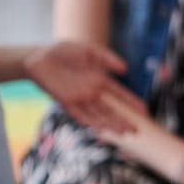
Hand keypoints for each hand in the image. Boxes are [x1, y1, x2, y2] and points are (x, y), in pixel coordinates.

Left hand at [25, 42, 145, 133]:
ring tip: (125, 133)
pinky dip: (90, 123)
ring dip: (111, 125)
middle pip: (112, 109)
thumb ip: (107, 58)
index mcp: (100, 80)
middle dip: (124, 120)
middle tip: (138, 130)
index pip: (120, 95)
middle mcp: (92, 92)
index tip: (144, 111)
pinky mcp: (66, 102)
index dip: (132, 103)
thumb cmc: (63, 51)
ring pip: (99, 115)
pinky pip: (80, 115)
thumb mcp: (89, 50)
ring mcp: (80, 99)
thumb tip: (125, 69)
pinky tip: (101, 130)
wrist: (38, 57)